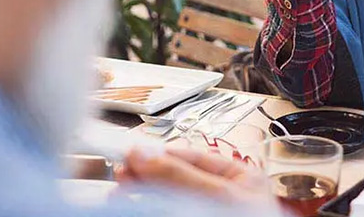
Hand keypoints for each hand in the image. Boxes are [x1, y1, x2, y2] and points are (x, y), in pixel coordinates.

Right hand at [121, 147, 274, 204]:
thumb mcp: (219, 198)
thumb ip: (182, 176)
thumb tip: (146, 154)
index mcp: (240, 179)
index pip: (193, 157)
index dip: (161, 154)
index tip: (132, 154)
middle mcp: (222, 198)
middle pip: (175, 178)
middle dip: (147, 175)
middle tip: (122, 174)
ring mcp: (203, 214)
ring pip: (166, 200)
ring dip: (143, 194)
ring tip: (123, 191)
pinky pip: (166, 212)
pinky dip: (149, 209)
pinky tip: (135, 205)